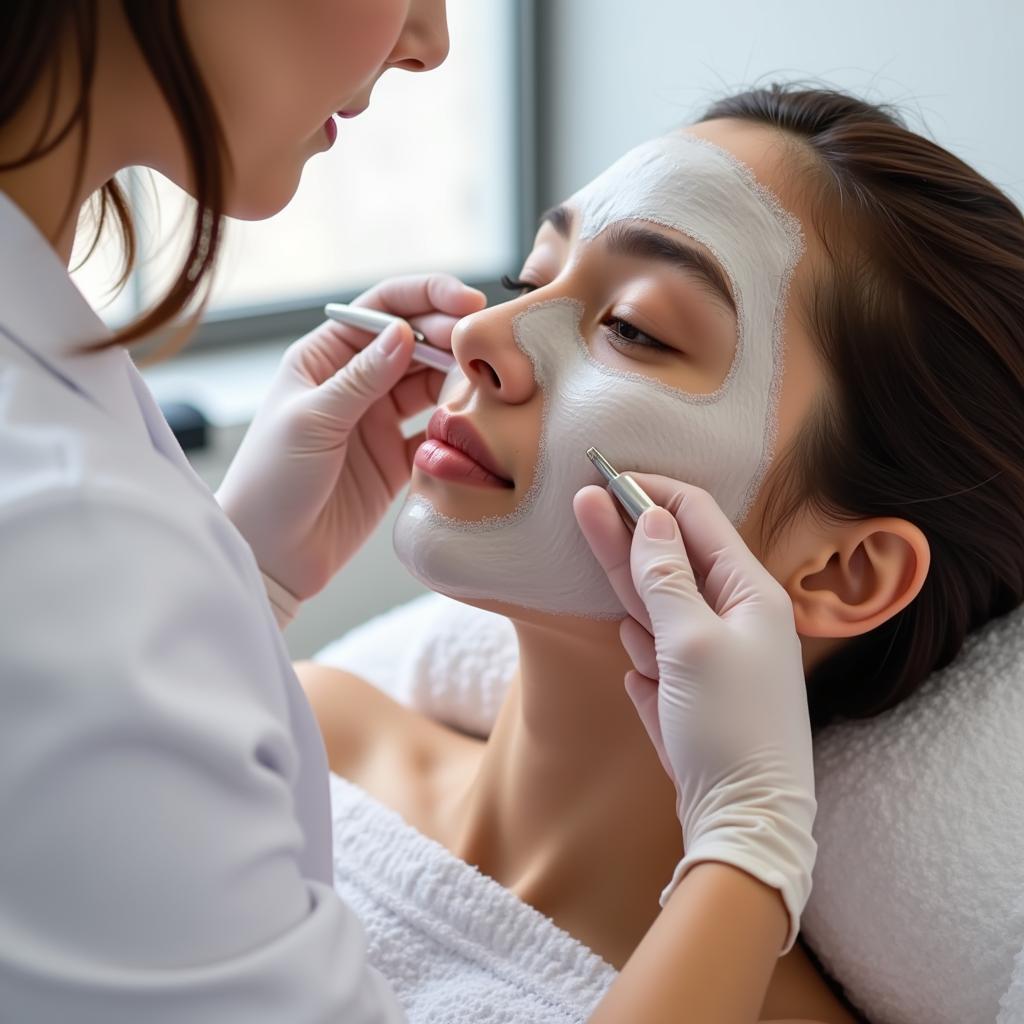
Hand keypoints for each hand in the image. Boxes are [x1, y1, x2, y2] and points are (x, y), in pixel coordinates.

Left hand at [217, 274, 486, 602]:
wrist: (271, 558)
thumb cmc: (271, 483)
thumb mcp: (312, 421)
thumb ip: (361, 378)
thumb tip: (404, 332)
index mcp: (323, 358)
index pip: (381, 309)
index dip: (425, 298)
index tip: (465, 302)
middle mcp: (354, 383)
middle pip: (414, 342)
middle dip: (449, 337)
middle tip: (481, 347)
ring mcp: (377, 421)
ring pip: (430, 385)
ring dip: (457, 379)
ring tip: (486, 383)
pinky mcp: (396, 461)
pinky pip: (436, 433)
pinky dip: (455, 426)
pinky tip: (471, 425)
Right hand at [574, 477, 816, 953]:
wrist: (746, 821)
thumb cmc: (729, 726)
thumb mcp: (691, 641)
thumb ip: (666, 576)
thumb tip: (652, 517)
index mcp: (750, 593)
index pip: (698, 518)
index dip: (652, 493)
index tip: (605, 479)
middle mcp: (736, 617)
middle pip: (672, 559)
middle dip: (628, 536)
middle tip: (580, 501)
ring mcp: (713, 656)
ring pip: (659, 610)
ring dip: (640, 617)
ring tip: (650, 663)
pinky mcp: (693, 691)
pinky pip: (656, 656)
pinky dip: (647, 665)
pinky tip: (652, 692)